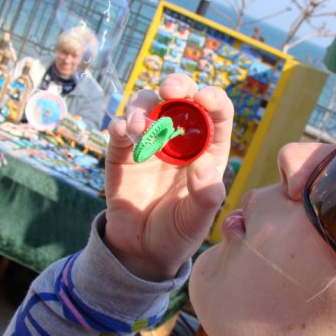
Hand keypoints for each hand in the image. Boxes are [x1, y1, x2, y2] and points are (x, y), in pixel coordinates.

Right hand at [104, 74, 233, 280]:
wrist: (141, 250)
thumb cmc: (177, 233)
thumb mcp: (196, 221)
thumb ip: (205, 196)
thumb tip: (203, 163)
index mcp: (208, 149)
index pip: (216, 113)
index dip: (213, 99)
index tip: (204, 98)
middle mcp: (180, 139)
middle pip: (181, 98)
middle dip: (177, 85)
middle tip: (170, 90)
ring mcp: (150, 141)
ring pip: (147, 104)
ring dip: (143, 106)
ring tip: (140, 128)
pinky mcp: (123, 150)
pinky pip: (119, 127)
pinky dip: (120, 123)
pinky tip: (123, 132)